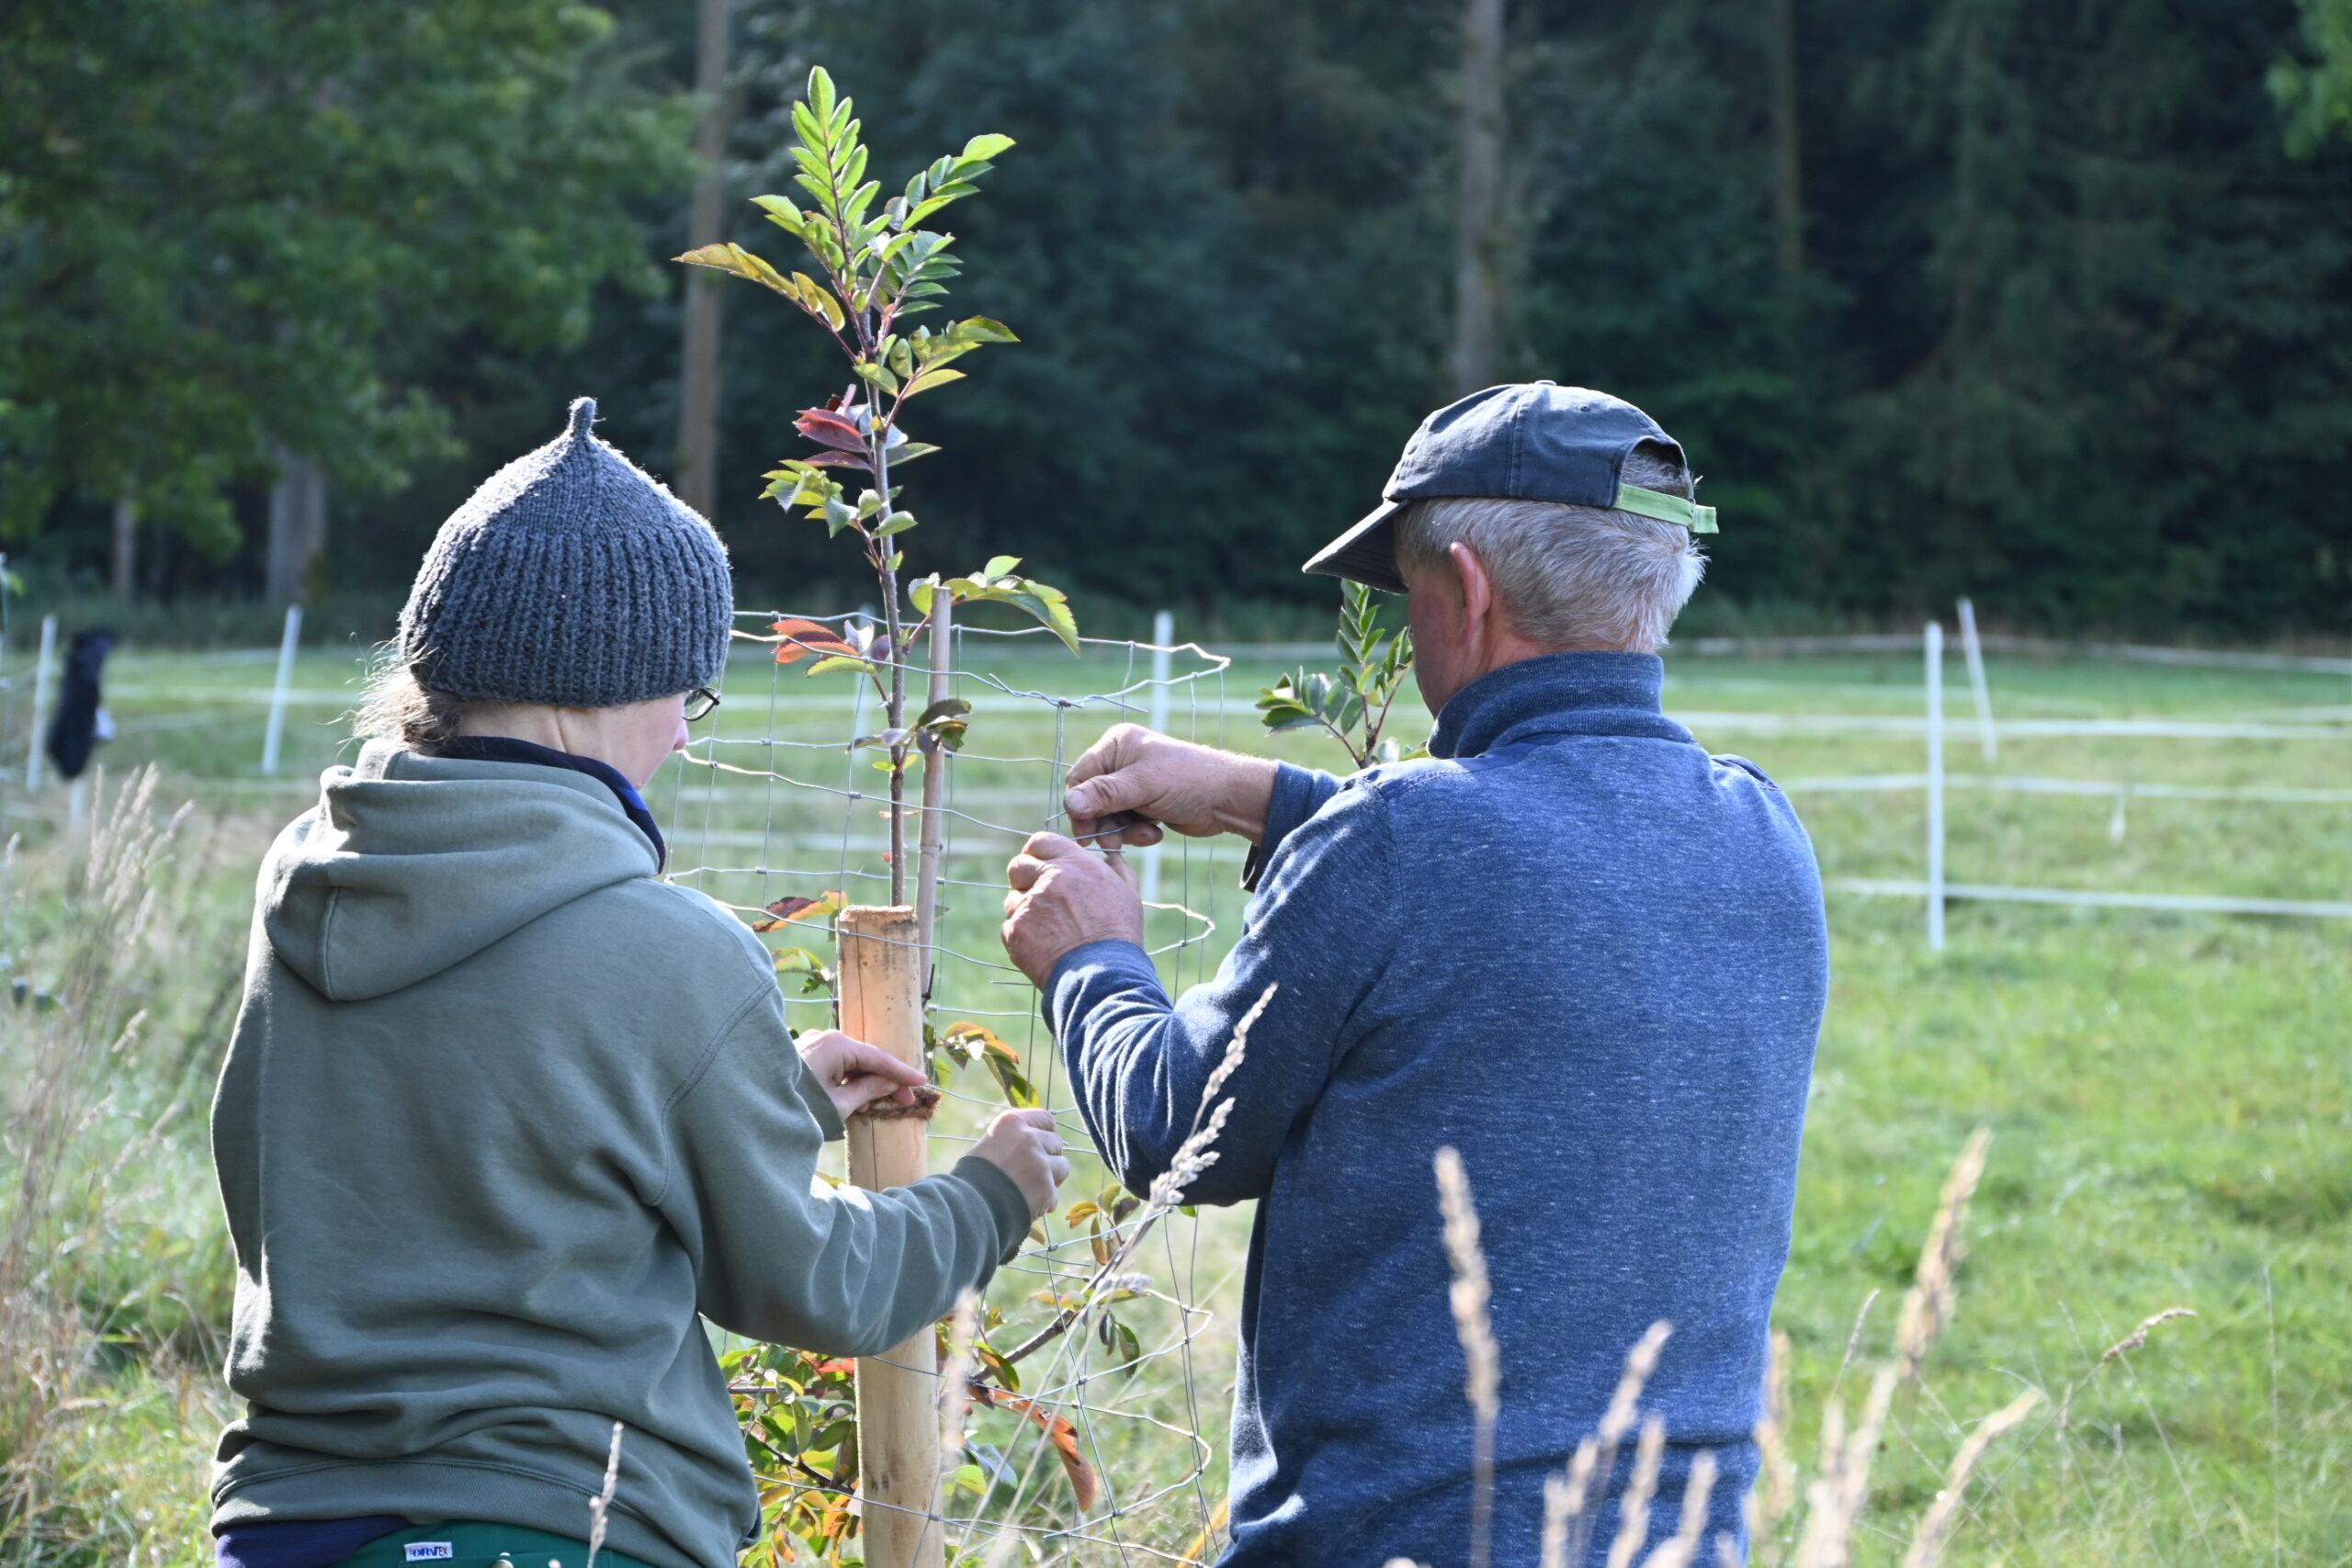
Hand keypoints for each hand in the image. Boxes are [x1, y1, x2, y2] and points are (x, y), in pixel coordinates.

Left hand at [795, 1028, 928, 1122]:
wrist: (753, 1112)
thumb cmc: (798, 1108)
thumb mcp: (839, 1104)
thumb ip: (868, 1090)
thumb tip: (890, 1083)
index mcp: (835, 1045)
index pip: (877, 1058)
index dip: (901, 1072)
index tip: (922, 1082)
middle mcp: (824, 1038)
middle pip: (864, 1059)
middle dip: (885, 1080)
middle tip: (905, 1101)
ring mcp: (812, 1046)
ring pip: (849, 1063)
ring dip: (866, 1083)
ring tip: (878, 1105)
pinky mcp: (803, 1058)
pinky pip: (834, 1066)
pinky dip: (848, 1081)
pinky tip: (856, 1099)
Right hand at [969, 1107, 1071, 1219]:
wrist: (967, 1207)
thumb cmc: (972, 1176)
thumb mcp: (989, 1144)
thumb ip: (1014, 1139)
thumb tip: (1039, 1139)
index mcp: (1012, 1122)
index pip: (1046, 1118)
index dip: (1047, 1133)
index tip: (1044, 1144)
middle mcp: (1028, 1137)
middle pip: (1056, 1143)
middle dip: (1049, 1157)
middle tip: (1034, 1172)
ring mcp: (1040, 1163)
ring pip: (1062, 1166)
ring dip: (1052, 1179)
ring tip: (1033, 1189)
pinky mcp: (1046, 1188)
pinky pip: (1055, 1194)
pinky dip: (1045, 1202)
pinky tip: (1029, 1206)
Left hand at [1001, 831, 1145, 987]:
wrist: (1104, 974)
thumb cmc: (1119, 934)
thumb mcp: (1128, 893)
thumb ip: (1116, 868)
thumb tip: (1110, 857)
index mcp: (1075, 863)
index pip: (1039, 841)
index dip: (1037, 854)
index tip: (1039, 866)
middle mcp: (1048, 878)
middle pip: (1017, 866)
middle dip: (1024, 879)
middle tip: (1039, 897)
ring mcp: (1028, 905)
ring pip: (1012, 899)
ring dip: (1024, 910)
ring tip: (1048, 930)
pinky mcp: (1015, 931)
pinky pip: (1010, 927)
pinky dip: (1022, 936)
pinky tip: (1043, 946)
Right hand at [1062, 724, 1280, 847]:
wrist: (1228, 799)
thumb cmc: (1188, 781)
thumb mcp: (1143, 786)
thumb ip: (1105, 794)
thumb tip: (1069, 802)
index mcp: (1116, 745)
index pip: (1080, 777)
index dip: (1081, 806)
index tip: (1087, 831)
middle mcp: (1121, 762)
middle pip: (1091, 800)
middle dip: (1104, 823)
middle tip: (1113, 842)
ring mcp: (1132, 784)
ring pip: (1107, 816)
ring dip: (1123, 831)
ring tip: (1146, 834)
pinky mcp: (1144, 804)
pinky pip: (1125, 823)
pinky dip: (1137, 832)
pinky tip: (1156, 833)